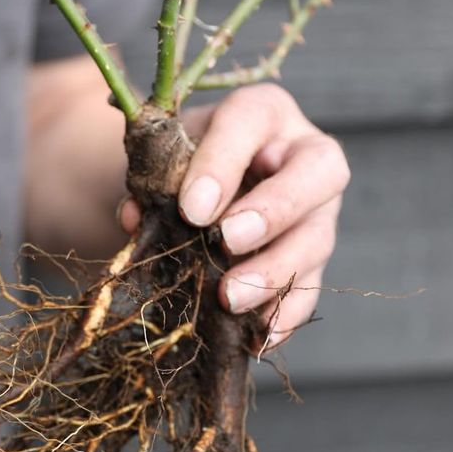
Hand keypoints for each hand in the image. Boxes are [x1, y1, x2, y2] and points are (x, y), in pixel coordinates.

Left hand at [121, 84, 349, 347]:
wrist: (195, 194)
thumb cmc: (181, 167)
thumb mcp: (161, 160)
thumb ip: (148, 182)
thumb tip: (134, 217)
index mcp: (262, 113)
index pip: (251, 121)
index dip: (223, 164)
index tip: (191, 208)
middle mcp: (304, 155)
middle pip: (319, 173)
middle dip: (274, 209)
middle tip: (227, 241)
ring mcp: (318, 210)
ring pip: (317, 238)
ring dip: (275, 272)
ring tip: (231, 299)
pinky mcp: (312, 259)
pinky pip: (310, 289)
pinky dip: (285, 316)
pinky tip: (258, 338)